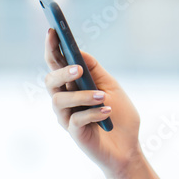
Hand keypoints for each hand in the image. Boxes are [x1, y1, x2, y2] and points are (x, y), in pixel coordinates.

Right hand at [44, 27, 143, 178]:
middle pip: (50, 81)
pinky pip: (76, 120)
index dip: (51, 46)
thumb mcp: (111, 86)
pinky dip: (93, 113)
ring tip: (102, 97)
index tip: (52, 30)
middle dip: (62, 72)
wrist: (128, 148)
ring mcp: (67, 117)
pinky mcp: (74, 133)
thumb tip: (77, 50)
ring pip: (59, 100)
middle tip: (78, 69)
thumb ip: (94, 69)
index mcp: (72, 85)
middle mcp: (65, 100)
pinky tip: (107, 112)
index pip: (56, 63)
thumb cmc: (119, 116)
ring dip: (82, 96)